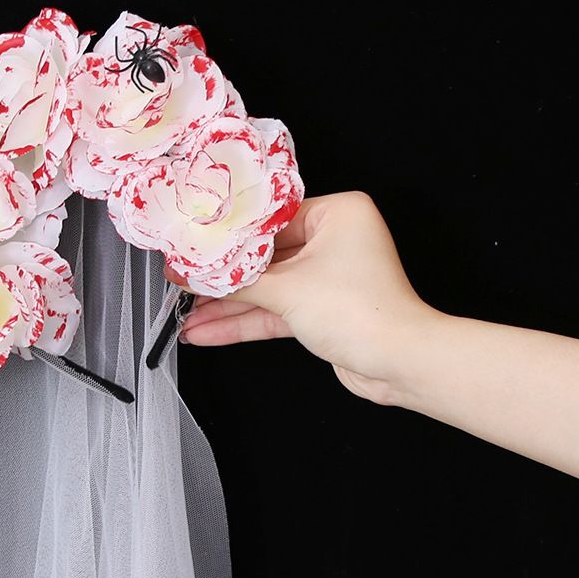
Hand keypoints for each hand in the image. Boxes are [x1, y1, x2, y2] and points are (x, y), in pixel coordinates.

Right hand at [171, 191, 440, 404]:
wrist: (398, 363)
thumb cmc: (359, 312)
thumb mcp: (288, 289)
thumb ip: (235, 281)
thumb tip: (190, 272)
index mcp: (336, 214)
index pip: (268, 220)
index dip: (226, 238)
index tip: (191, 246)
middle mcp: (333, 241)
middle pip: (263, 257)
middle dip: (221, 279)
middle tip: (180, 282)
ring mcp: (326, 278)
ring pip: (266, 290)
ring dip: (226, 307)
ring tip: (184, 316)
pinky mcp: (321, 312)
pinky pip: (274, 312)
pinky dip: (243, 323)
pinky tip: (207, 332)